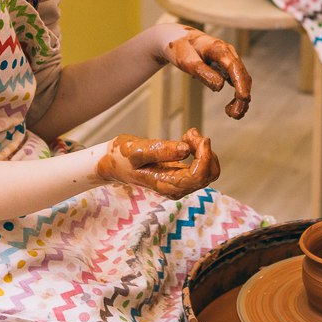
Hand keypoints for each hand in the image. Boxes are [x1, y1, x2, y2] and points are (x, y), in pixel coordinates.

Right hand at [96, 128, 220, 197]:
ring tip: (187, 134)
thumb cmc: (122, 157)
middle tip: (189, 133)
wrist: (113, 164)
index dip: (205, 157)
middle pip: (208, 175)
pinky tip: (187, 138)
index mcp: (166, 184)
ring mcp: (180, 183)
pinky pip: (202, 166)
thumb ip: (161, 150)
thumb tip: (185, 150)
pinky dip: (200, 151)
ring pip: (208, 171)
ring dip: (203, 150)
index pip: (198, 177)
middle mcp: (176, 188)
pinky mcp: (182, 176)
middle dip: (205, 152)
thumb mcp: (137, 150)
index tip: (200, 138)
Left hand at [165, 28, 251, 118]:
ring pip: (242, 79)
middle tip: (235, 116)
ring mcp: (229, 59)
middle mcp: (228, 53)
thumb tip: (220, 87)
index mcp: (218, 49)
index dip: (240, 83)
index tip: (243, 99)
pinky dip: (237, 94)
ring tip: (233, 114)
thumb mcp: (186, 62)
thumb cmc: (179, 48)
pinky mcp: (226, 66)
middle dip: (242, 96)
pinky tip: (230, 107)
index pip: (234, 67)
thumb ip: (203, 73)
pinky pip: (237, 81)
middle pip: (242, 75)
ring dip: (241, 98)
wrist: (175, 39)